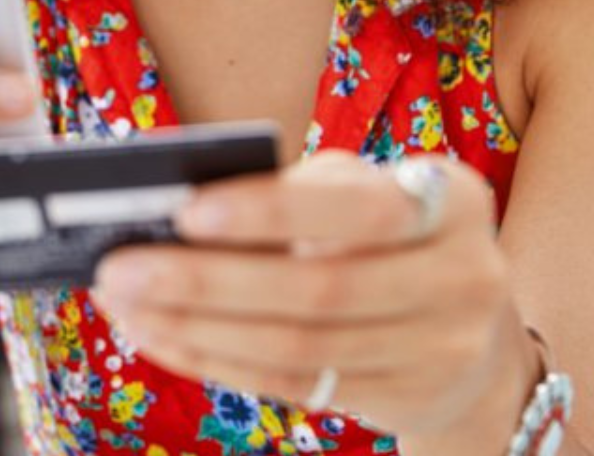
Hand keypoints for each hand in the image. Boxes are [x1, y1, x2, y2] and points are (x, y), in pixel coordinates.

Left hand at [92, 152, 536, 442]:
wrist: (473, 334)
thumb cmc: (387, 233)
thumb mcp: (367, 193)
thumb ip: (299, 192)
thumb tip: (177, 213)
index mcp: (454, 200)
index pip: (358, 207)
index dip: (272, 211)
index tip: (187, 209)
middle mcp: (464, 277)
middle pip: (319, 291)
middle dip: (207, 280)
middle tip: (119, 267)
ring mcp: (442, 350)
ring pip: (298, 347)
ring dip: (196, 327)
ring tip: (124, 304)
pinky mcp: (406, 401)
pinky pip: (295, 384)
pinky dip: (217, 359)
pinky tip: (162, 335)